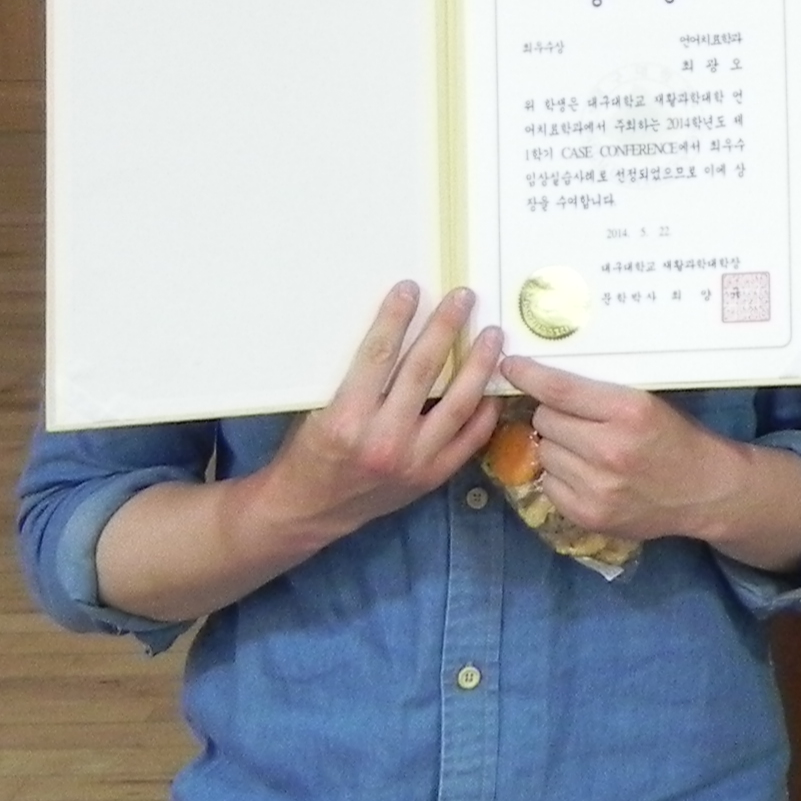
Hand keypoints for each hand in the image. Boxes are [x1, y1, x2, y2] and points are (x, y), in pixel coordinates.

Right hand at [254, 284, 502, 545]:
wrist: (309, 511)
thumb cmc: (308, 452)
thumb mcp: (317, 409)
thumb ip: (353, 378)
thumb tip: (392, 329)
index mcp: (346, 418)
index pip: (378, 354)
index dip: (396, 317)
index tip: (411, 288)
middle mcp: (383, 439)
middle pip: (423, 370)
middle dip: (446, 328)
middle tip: (463, 297)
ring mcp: (413, 461)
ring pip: (457, 403)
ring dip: (478, 365)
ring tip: (492, 335)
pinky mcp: (431, 478)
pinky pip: (468, 440)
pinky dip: (484, 412)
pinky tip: (493, 387)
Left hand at [497, 357, 744, 543]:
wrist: (705, 490)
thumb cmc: (675, 438)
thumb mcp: (646, 403)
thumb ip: (598, 394)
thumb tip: (543, 380)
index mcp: (628, 410)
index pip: (560, 389)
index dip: (529, 375)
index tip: (510, 366)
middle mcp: (610, 449)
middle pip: (545, 420)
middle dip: (554, 415)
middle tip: (576, 420)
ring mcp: (598, 486)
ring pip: (544, 452)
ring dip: (557, 447)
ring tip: (585, 450)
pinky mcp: (590, 514)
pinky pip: (549, 485)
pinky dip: (561, 477)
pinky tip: (586, 475)